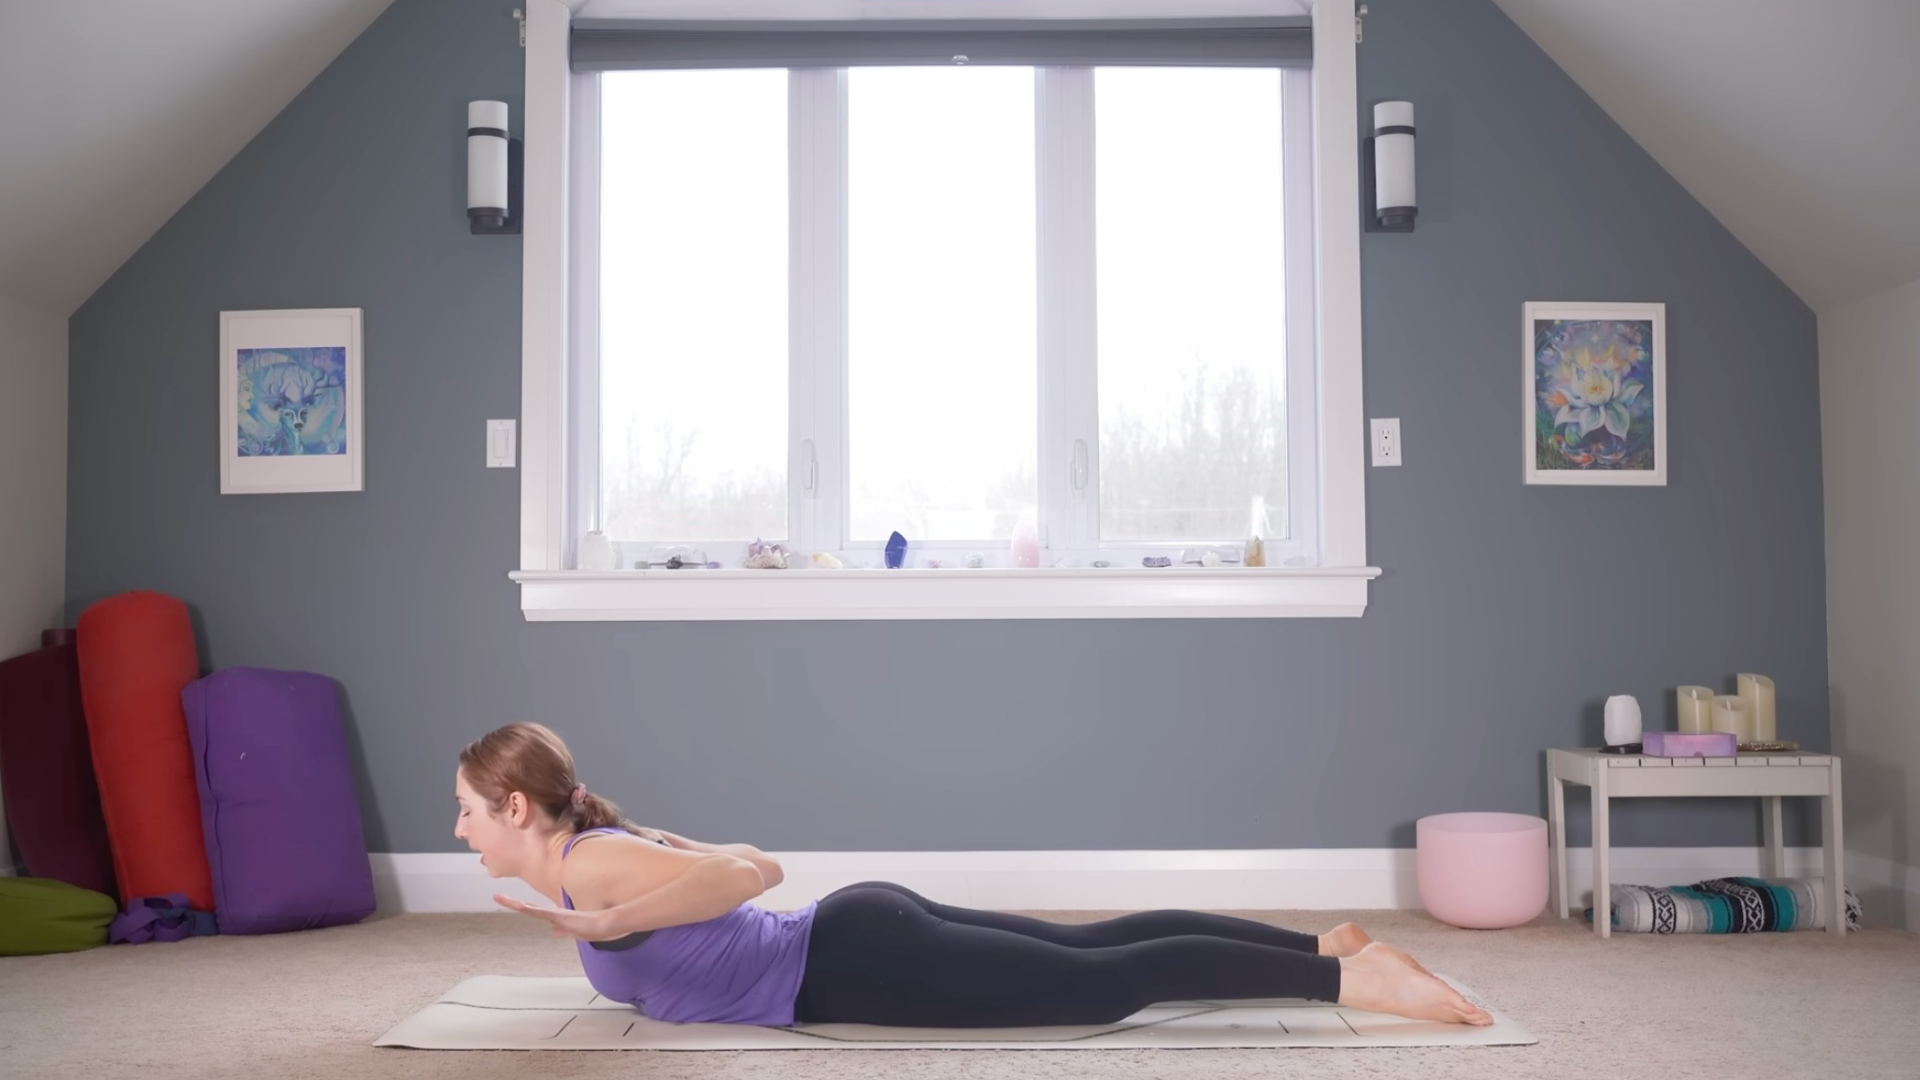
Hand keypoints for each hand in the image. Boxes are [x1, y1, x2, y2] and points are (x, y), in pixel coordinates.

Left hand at [493, 894, 615, 940]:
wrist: (605, 924)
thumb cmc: (594, 927)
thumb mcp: (575, 932)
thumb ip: (564, 931)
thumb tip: (552, 931)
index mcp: (555, 917)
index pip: (533, 911)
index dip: (521, 907)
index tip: (508, 902)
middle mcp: (552, 913)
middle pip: (527, 907)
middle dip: (512, 903)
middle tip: (496, 896)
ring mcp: (553, 914)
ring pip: (528, 908)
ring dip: (513, 903)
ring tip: (498, 898)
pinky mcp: (557, 916)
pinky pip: (538, 912)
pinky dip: (526, 909)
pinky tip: (517, 905)